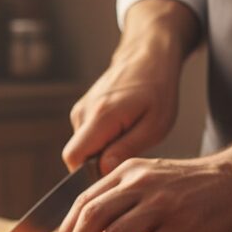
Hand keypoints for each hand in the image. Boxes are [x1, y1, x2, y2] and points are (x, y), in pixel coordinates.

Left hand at [52, 155, 231, 231]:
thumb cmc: (190, 185)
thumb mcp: (150, 177)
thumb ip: (123, 195)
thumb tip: (91, 230)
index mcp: (126, 172)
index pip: (83, 201)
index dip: (67, 229)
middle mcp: (140, 183)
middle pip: (93, 218)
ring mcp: (162, 203)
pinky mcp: (184, 223)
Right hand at [62, 0, 198, 174]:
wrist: (147, 57)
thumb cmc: (157, 89)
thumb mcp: (154, 126)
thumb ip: (125, 150)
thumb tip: (102, 172)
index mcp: (100, 116)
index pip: (74, 157)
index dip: (87, 173)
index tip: (111, 174)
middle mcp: (83, 112)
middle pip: (77, 155)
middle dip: (98, 164)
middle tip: (128, 154)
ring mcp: (80, 110)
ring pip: (83, 146)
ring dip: (102, 150)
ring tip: (129, 135)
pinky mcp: (82, 109)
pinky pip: (86, 136)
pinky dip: (102, 140)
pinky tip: (122, 128)